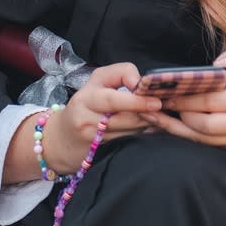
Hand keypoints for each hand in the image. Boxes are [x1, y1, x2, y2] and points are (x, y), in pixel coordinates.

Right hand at [44, 64, 163, 173]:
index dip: (136, 102)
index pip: (111, 99)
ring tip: (157, 118)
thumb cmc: (87, 103)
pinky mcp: (98, 152)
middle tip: (162, 111)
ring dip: (146, 126)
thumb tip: (141, 83)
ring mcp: (92, 138)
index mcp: (86, 97)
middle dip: (146, 115)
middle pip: (124, 119)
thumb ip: (121, 73)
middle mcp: (86, 119)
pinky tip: (149, 130)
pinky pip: (126, 142)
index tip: (156, 102)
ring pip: (128, 133)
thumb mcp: (99, 80)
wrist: (62, 137)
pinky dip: (140, 135)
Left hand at [147, 45, 225, 149]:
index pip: (212, 103)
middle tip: (159, 105)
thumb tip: (219, 65)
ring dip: (174, 129)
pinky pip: (199, 143)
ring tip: (152, 117)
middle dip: (179, 116)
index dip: (187, 100)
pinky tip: (161, 126)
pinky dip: (179, 135)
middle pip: (205, 125)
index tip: (166, 94)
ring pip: (200, 139)